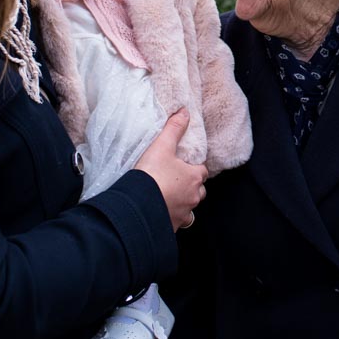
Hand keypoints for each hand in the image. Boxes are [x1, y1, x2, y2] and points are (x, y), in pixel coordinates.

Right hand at [132, 108, 208, 231]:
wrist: (136, 207)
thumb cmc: (151, 175)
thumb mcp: (161, 147)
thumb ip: (173, 129)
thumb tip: (184, 112)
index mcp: (194, 178)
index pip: (202, 171)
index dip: (194, 167)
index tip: (184, 165)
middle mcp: (193, 197)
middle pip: (199, 191)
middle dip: (191, 187)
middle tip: (176, 181)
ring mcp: (183, 214)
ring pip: (189, 207)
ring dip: (183, 203)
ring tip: (168, 197)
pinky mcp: (172, 226)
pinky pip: (176, 221)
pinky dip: (171, 216)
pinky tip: (160, 212)